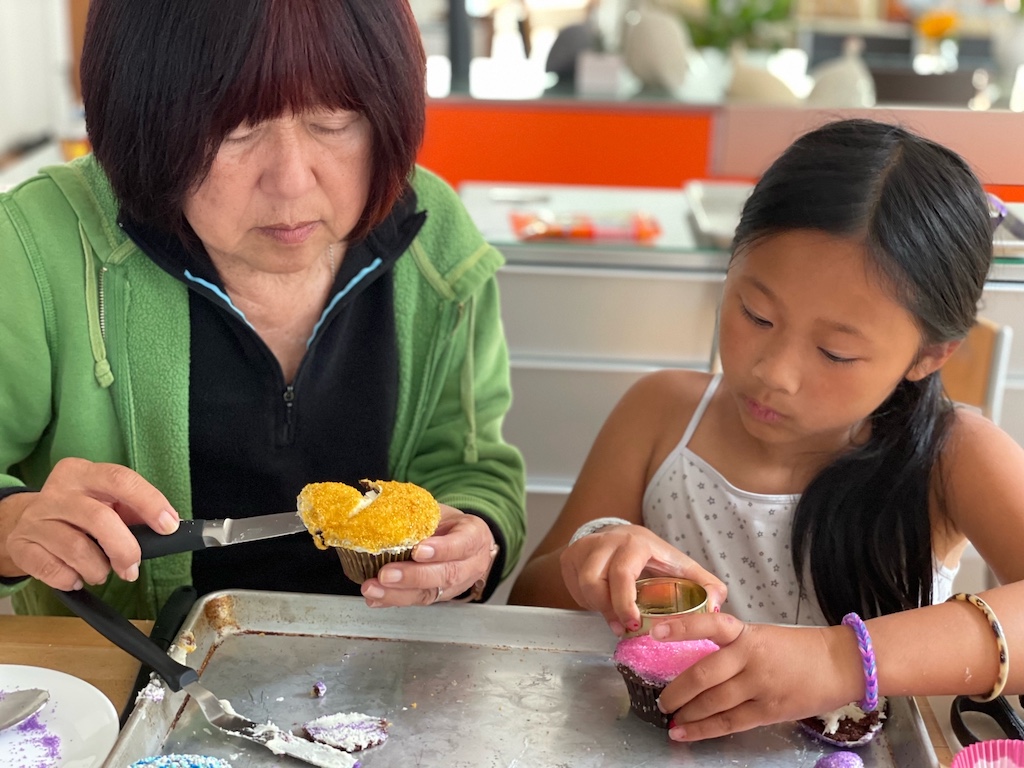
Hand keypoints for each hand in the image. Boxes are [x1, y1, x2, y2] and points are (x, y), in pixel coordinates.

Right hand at [0, 457, 179, 589]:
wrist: (22, 522)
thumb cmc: (77, 512)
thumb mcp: (105, 502)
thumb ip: (133, 510)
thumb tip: (168, 525)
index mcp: (83, 473)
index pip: (121, 480)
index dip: (149, 502)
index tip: (169, 526)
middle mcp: (57, 492)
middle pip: (100, 519)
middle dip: (125, 549)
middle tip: (132, 568)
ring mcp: (36, 518)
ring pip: (76, 549)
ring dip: (98, 569)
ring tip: (101, 572)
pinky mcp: (20, 546)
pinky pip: (53, 569)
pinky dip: (71, 579)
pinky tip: (75, 576)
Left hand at [360, 504, 497, 606]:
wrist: (466, 542)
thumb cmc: (450, 523)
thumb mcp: (442, 512)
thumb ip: (421, 515)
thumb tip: (383, 511)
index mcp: (474, 536)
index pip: (462, 544)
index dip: (440, 550)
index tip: (417, 550)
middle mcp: (470, 564)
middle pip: (446, 574)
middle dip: (413, 576)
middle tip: (385, 574)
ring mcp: (456, 585)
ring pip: (430, 593)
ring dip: (397, 594)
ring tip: (373, 589)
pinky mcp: (440, 597)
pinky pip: (417, 601)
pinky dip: (392, 600)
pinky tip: (375, 599)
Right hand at [559, 524, 727, 634]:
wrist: (621, 536)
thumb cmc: (653, 557)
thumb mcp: (680, 566)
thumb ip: (704, 584)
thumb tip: (717, 605)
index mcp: (637, 542)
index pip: (623, 571)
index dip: (624, 601)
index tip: (634, 625)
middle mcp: (607, 540)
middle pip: (595, 580)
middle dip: (609, 609)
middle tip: (622, 628)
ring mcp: (585, 546)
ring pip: (582, 584)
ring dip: (597, 606)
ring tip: (613, 617)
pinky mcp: (570, 555)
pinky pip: (572, 585)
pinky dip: (586, 600)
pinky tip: (601, 602)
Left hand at [651, 613, 862, 740]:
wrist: (841, 664)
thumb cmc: (797, 648)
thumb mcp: (762, 636)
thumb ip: (732, 645)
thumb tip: (696, 659)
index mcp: (747, 633)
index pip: (710, 625)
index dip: (681, 627)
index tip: (654, 632)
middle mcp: (751, 657)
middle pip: (704, 674)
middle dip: (677, 690)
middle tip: (660, 699)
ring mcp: (760, 685)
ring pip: (713, 702)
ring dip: (687, 713)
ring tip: (670, 718)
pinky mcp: (770, 710)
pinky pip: (729, 722)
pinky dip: (703, 729)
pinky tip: (686, 733)